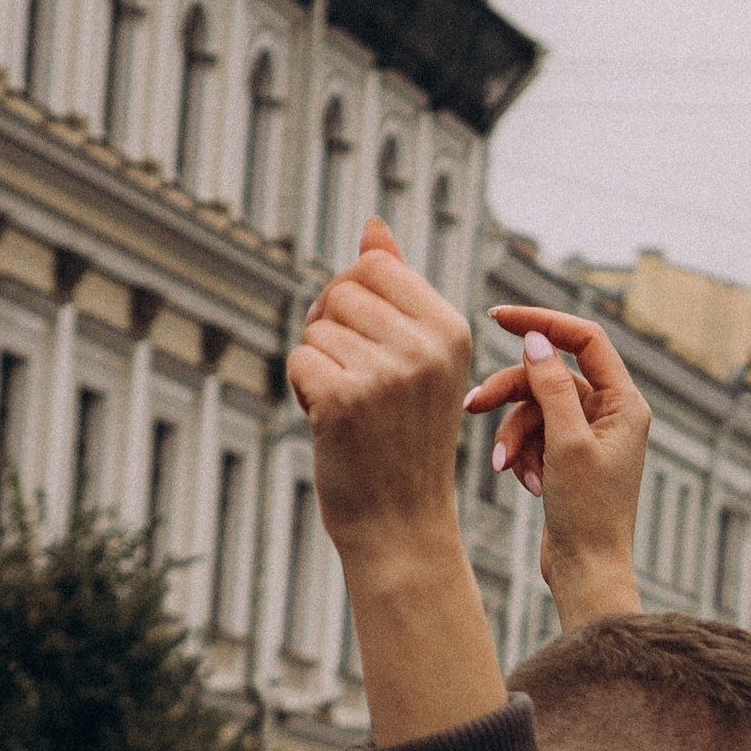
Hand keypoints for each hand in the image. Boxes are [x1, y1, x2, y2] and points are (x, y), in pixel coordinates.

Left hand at [287, 218, 503, 744]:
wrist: (402, 525)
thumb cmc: (405, 440)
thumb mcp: (419, 359)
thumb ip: (398, 287)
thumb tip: (374, 225)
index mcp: (451, 330)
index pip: (375, 266)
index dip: (354, 298)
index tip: (371, 344)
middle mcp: (424, 347)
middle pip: (340, 291)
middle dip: (332, 330)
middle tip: (358, 383)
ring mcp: (384, 373)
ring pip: (316, 328)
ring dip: (318, 365)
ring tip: (351, 410)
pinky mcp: (343, 399)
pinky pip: (299, 360)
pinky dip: (304, 392)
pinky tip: (332, 424)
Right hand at [468, 305, 647, 631]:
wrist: (587, 572)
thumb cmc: (588, 514)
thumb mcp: (566, 443)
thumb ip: (552, 387)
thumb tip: (538, 340)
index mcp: (625, 403)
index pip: (584, 339)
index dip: (542, 322)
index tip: (498, 317)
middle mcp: (611, 413)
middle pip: (548, 376)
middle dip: (510, 394)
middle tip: (471, 405)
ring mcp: (589, 435)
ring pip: (534, 410)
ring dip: (513, 436)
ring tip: (505, 469)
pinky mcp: (568, 458)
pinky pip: (533, 437)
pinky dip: (522, 456)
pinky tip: (527, 485)